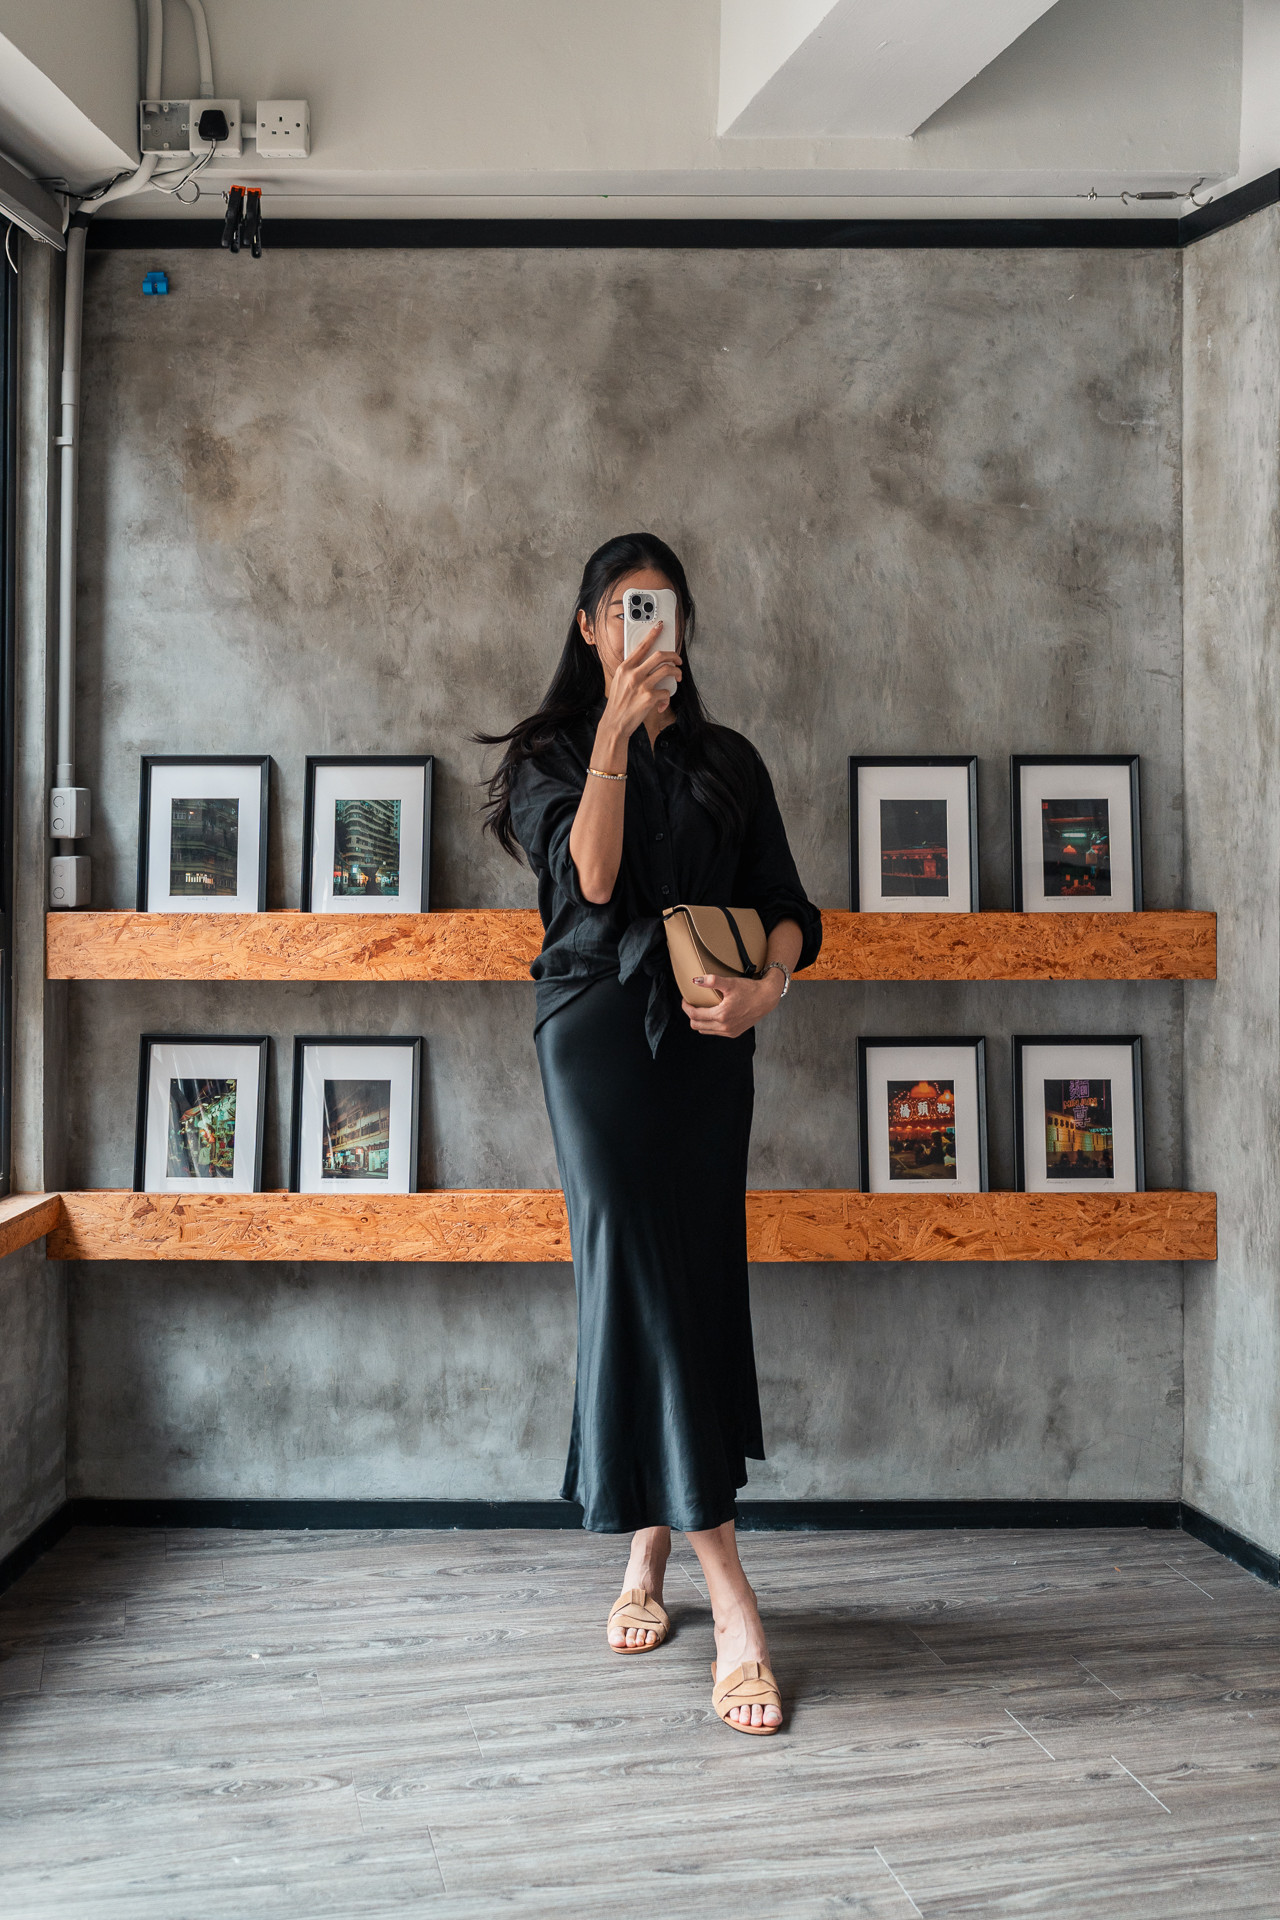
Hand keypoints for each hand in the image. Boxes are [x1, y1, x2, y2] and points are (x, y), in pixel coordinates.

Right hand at [596, 621, 682, 755]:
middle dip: (673, 655)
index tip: (660, 627)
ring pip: (668, 670)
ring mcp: (641, 685)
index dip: (653, 635)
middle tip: (678, 660)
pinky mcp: (649, 698)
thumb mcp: (620, 681)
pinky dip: (666, 698)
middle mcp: (633, 674)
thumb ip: (631, 671)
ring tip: (677, 677)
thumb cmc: (619, 703)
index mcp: (624, 667)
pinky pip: (666, 692)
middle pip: (660, 656)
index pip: (641, 646)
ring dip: (677, 673)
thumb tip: (649, 663)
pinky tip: (660, 704)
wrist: (615, 723)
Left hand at [682, 971, 784, 1038]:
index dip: (686, 1007)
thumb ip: (712, 981)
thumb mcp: (730, 983)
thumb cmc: (750, 990)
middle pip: (697, 1026)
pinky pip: (715, 1032)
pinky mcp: (734, 1033)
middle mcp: (725, 1026)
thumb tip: (695, 980)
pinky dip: (710, 1025)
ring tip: (701, 1009)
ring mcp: (730, 1031)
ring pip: (705, 1031)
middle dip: (691, 1015)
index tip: (685, 1000)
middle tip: (691, 1005)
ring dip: (700, 1021)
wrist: (767, 998)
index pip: (695, 1015)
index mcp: (721, 1015)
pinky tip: (712, 1015)